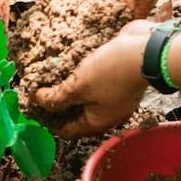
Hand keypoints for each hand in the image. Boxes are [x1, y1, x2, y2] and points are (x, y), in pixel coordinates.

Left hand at [32, 20, 153, 137]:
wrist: (148, 49)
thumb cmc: (114, 72)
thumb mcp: (79, 86)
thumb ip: (57, 98)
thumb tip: (38, 101)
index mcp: (98, 122)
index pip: (67, 130)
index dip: (48, 120)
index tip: (33, 107)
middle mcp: (108, 113)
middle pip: (76, 113)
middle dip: (58, 102)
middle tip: (40, 89)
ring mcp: (115, 95)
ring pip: (86, 96)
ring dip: (71, 87)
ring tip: (52, 74)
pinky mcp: (118, 78)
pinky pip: (96, 81)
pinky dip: (84, 76)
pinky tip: (72, 64)